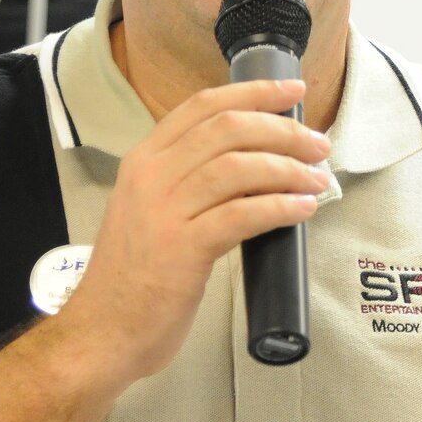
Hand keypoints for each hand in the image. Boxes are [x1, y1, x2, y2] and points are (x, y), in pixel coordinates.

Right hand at [56, 79, 330, 384]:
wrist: (102, 330)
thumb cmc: (135, 277)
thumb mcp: (152, 211)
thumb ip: (190, 183)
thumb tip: (257, 166)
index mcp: (143, 160)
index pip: (203, 107)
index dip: (254, 92)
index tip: (293, 91)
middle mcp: (150, 177)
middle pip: (228, 129)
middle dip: (283, 131)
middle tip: (318, 146)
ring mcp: (163, 211)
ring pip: (239, 167)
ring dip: (289, 169)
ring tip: (318, 180)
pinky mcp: (182, 249)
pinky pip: (243, 214)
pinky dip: (280, 206)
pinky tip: (303, 209)